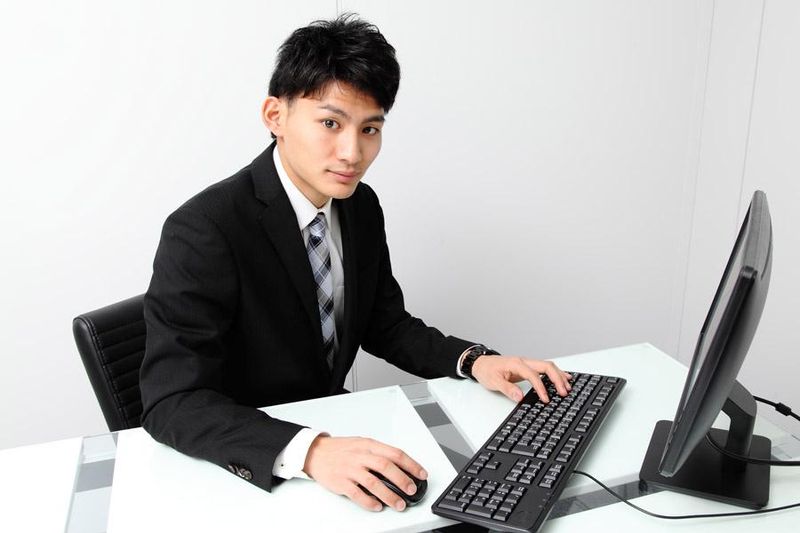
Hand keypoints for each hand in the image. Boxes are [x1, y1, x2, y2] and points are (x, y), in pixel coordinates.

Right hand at [302, 435, 425, 511]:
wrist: (316, 452)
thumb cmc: (341, 449)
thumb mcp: (362, 444)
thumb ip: (379, 453)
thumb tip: (401, 466)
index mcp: (369, 445)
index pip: (395, 453)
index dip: (411, 464)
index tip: (421, 474)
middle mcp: (360, 456)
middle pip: (386, 467)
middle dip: (402, 480)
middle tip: (412, 490)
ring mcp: (350, 469)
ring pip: (374, 482)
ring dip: (389, 495)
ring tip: (399, 504)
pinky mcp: (341, 482)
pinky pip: (357, 494)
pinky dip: (369, 501)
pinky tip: (377, 506)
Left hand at [471, 356, 571, 402]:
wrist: (480, 363)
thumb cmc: (486, 371)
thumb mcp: (493, 382)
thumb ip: (507, 389)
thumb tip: (520, 396)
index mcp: (516, 364)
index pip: (533, 375)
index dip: (541, 387)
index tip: (546, 399)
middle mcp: (523, 361)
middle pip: (546, 366)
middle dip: (557, 379)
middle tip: (564, 392)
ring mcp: (526, 363)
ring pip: (547, 366)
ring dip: (558, 375)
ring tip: (568, 386)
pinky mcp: (527, 367)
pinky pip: (544, 369)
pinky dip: (554, 373)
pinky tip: (562, 378)